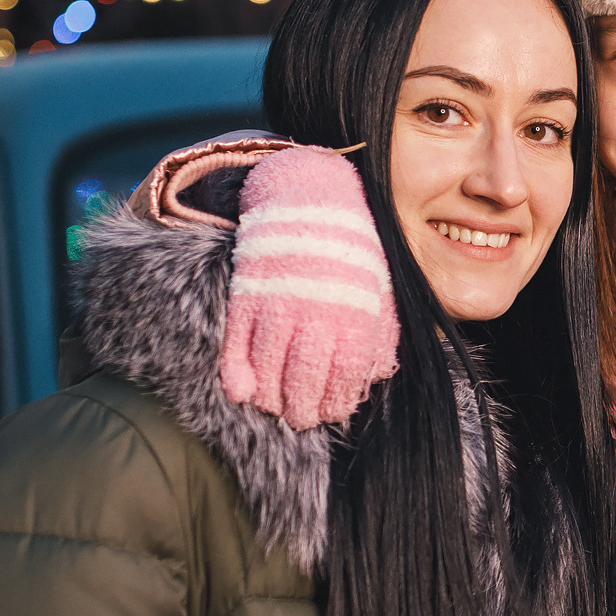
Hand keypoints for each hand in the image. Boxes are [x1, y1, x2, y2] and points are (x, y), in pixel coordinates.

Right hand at [218, 145, 398, 427]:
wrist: (313, 198)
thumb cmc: (352, 251)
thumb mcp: (380, 288)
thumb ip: (380, 334)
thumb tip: (374, 377)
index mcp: (355, 314)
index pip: (345, 376)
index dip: (335, 401)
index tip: (330, 412)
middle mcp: (317, 313)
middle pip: (304, 379)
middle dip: (301, 408)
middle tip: (299, 418)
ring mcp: (279, 302)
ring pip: (268, 367)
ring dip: (269, 396)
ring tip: (274, 405)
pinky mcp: (249, 291)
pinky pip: (236, 342)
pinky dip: (235, 372)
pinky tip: (240, 392)